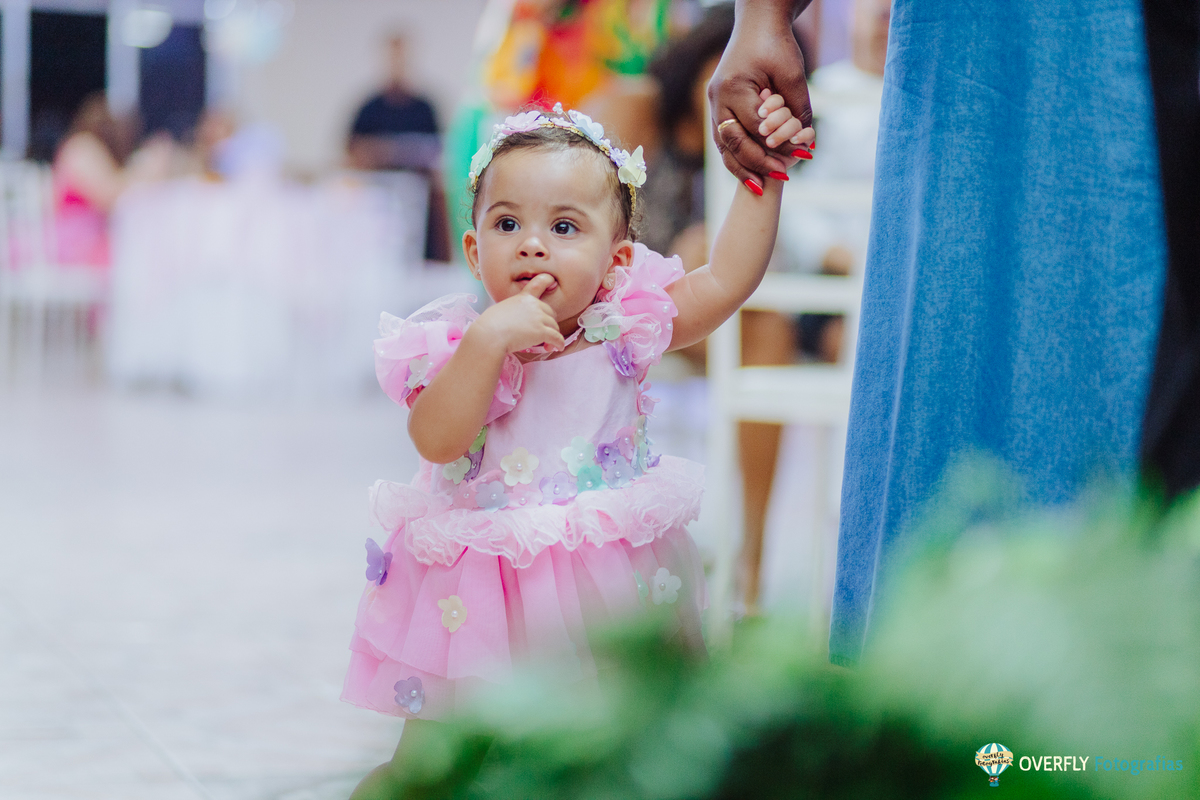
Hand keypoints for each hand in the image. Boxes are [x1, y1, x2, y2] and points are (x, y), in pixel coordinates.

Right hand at [470, 273, 565, 354]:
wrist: (489, 335)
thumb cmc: (489, 326)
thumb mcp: (502, 310)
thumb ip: (514, 311)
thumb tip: (517, 322)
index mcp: (523, 298)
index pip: (538, 284)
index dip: (547, 281)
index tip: (551, 280)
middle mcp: (533, 305)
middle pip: (550, 313)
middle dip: (548, 323)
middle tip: (544, 334)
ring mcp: (538, 317)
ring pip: (554, 327)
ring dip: (553, 336)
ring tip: (547, 345)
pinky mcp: (541, 331)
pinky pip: (557, 338)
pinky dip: (559, 344)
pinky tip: (557, 348)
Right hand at [707, 8, 814, 188]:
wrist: (756, 24)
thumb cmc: (776, 44)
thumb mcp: (793, 74)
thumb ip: (799, 108)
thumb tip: (805, 143)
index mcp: (733, 87)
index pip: (756, 128)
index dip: (778, 145)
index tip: (801, 157)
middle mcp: (717, 98)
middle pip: (735, 143)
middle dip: (758, 163)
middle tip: (782, 176)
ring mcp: (713, 104)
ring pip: (724, 147)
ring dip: (742, 168)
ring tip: (760, 187)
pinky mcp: (718, 108)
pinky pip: (724, 141)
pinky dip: (736, 158)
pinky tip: (750, 173)